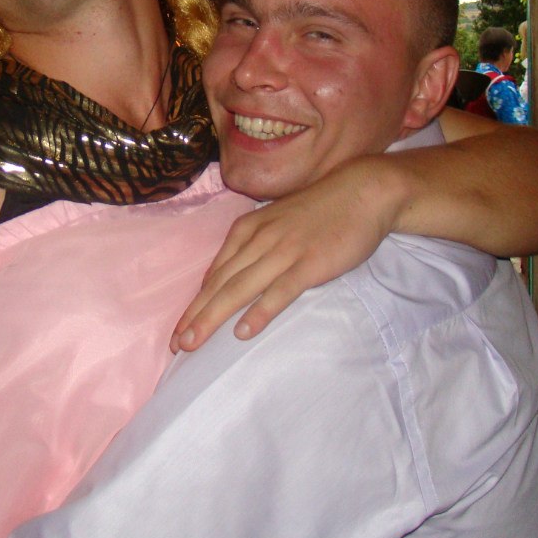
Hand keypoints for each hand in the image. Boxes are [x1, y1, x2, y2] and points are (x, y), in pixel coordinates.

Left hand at [172, 155, 400, 351]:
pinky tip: (243, 332)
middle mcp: (258, 240)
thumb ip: (250, 246)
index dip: (194, 304)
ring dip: (213, 317)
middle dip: (195, 315)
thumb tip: (224, 277)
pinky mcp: (309, 264)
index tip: (178, 331)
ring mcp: (283, 252)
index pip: (214, 274)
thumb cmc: (318, 210)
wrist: (362, 192)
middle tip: (176, 345)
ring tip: (193, 342)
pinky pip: (279, 291)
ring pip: (240, 289)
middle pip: (220, 284)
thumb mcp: (274, 221)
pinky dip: (259, 311)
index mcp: (247, 229)